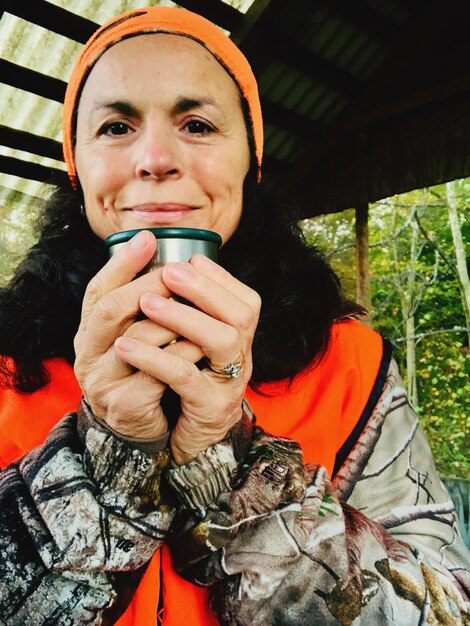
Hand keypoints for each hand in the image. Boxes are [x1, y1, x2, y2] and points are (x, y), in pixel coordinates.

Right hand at [74, 230, 180, 439]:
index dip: (121, 262)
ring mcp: (104, 382)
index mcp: (88, 334)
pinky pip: (157, 375)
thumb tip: (170, 262)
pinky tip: (201, 344)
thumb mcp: (131, 339)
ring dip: (172, 319)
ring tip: (197, 304)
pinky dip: (182, 355)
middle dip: (148, 284)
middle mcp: (88, 355)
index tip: (147, 238)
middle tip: (177, 271)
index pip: (97, 291)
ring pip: (136, 340)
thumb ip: (139, 308)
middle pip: (111, 309)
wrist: (133, 431)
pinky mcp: (126, 406)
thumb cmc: (139, 373)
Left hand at [114, 254, 260, 463]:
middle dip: (205, 288)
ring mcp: (231, 383)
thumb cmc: (189, 384)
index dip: (219, 278)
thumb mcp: (197, 347)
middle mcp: (243, 358)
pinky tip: (126, 346)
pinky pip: (185, 377)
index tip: (189, 259)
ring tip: (146, 303)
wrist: (193, 439)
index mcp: (240, 340)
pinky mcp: (210, 408)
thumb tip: (175, 267)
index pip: (246, 300)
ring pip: (223, 340)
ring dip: (184, 316)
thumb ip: (193, 314)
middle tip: (169, 272)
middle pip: (242, 314)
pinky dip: (155, 357)